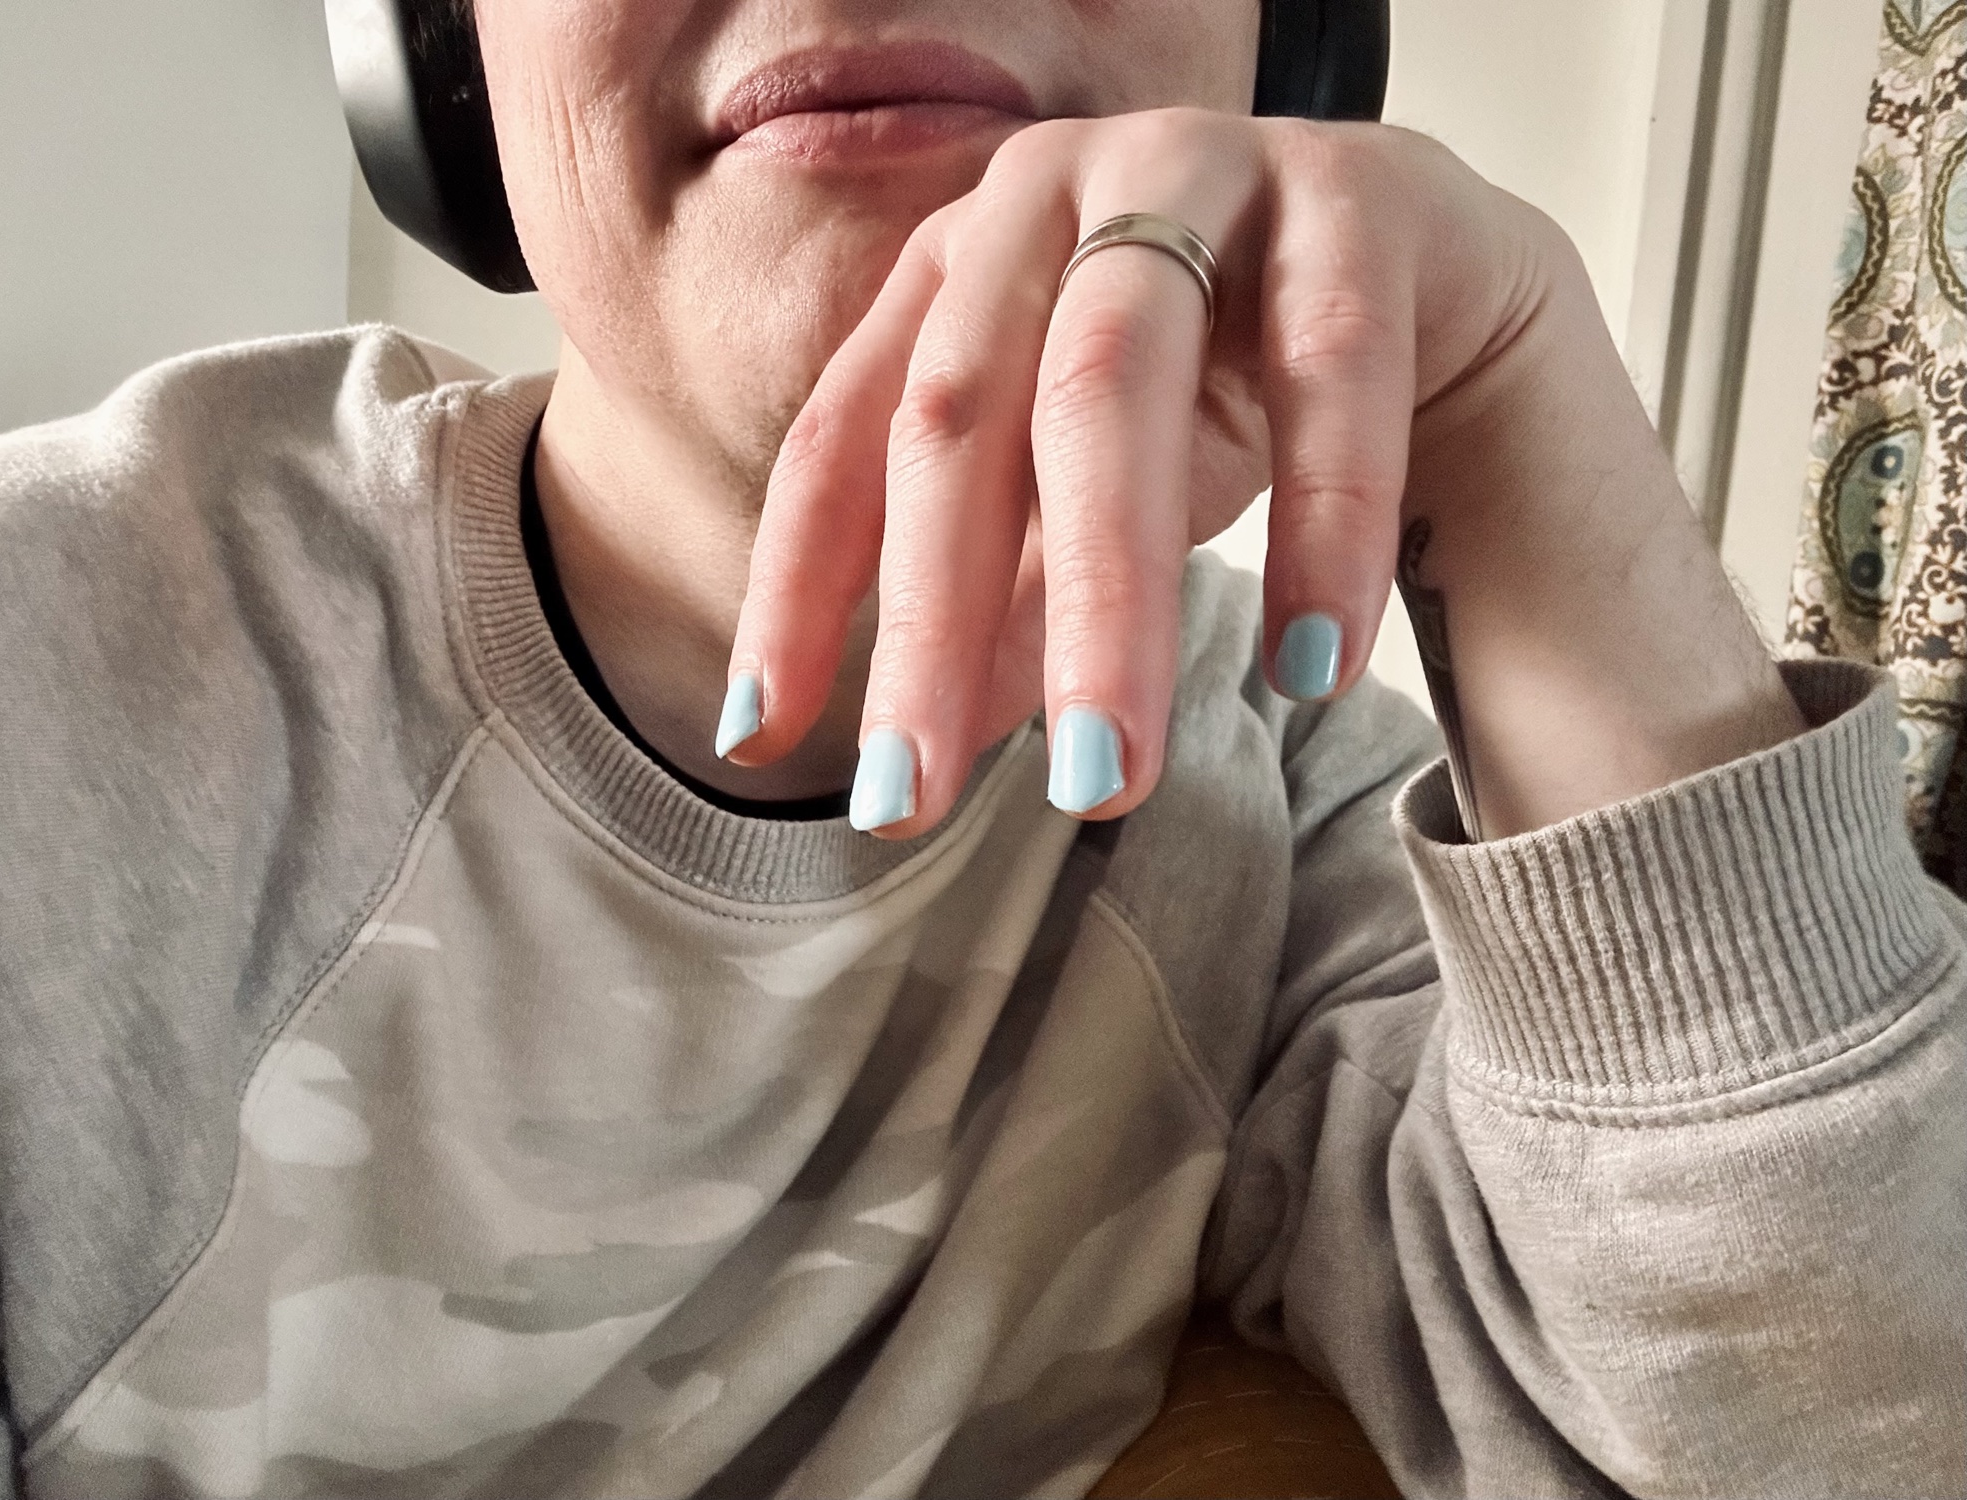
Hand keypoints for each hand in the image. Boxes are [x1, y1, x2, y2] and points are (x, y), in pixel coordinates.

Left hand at [720, 110, 1800, 837]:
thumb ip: (1006, 608)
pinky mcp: (1363, 188)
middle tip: (916, 805)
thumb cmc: (1232, 393)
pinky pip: (1332, 358)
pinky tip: (1312, 668)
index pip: (850, 439)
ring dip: (1105, 594)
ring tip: (1104, 774)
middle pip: (965, 414)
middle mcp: (1053, 194)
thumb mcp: (1089, 513)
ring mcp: (1202, 168)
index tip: (760, 744)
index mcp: (962, 265)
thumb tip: (912, 754)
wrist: (1451, 293)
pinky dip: (1321, 519)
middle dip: (933, 624)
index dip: (797, 591)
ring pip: (1119, 376)